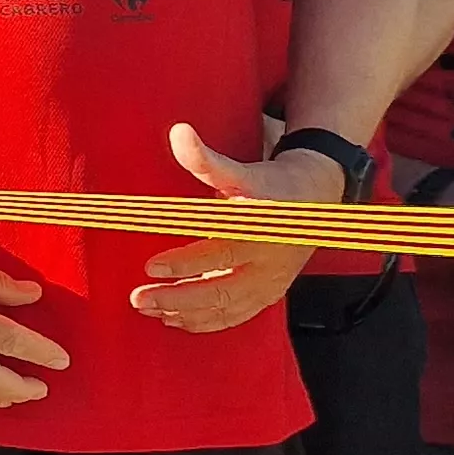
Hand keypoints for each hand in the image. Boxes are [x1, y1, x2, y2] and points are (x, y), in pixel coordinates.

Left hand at [133, 124, 337, 334]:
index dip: (186, 262)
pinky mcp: (270, 293)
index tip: (149, 267)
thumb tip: (178, 132)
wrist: (314, 201)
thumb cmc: (267, 185)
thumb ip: (205, 159)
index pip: (220, 251)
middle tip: (139, 297)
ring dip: (186, 312)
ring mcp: (271, 280)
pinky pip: (238, 315)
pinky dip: (206, 322)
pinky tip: (175, 320)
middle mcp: (268, 259)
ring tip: (149, 309)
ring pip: (228, 306)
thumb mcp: (238, 170)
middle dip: (178, 296)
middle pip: (222, 287)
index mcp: (259, 228)